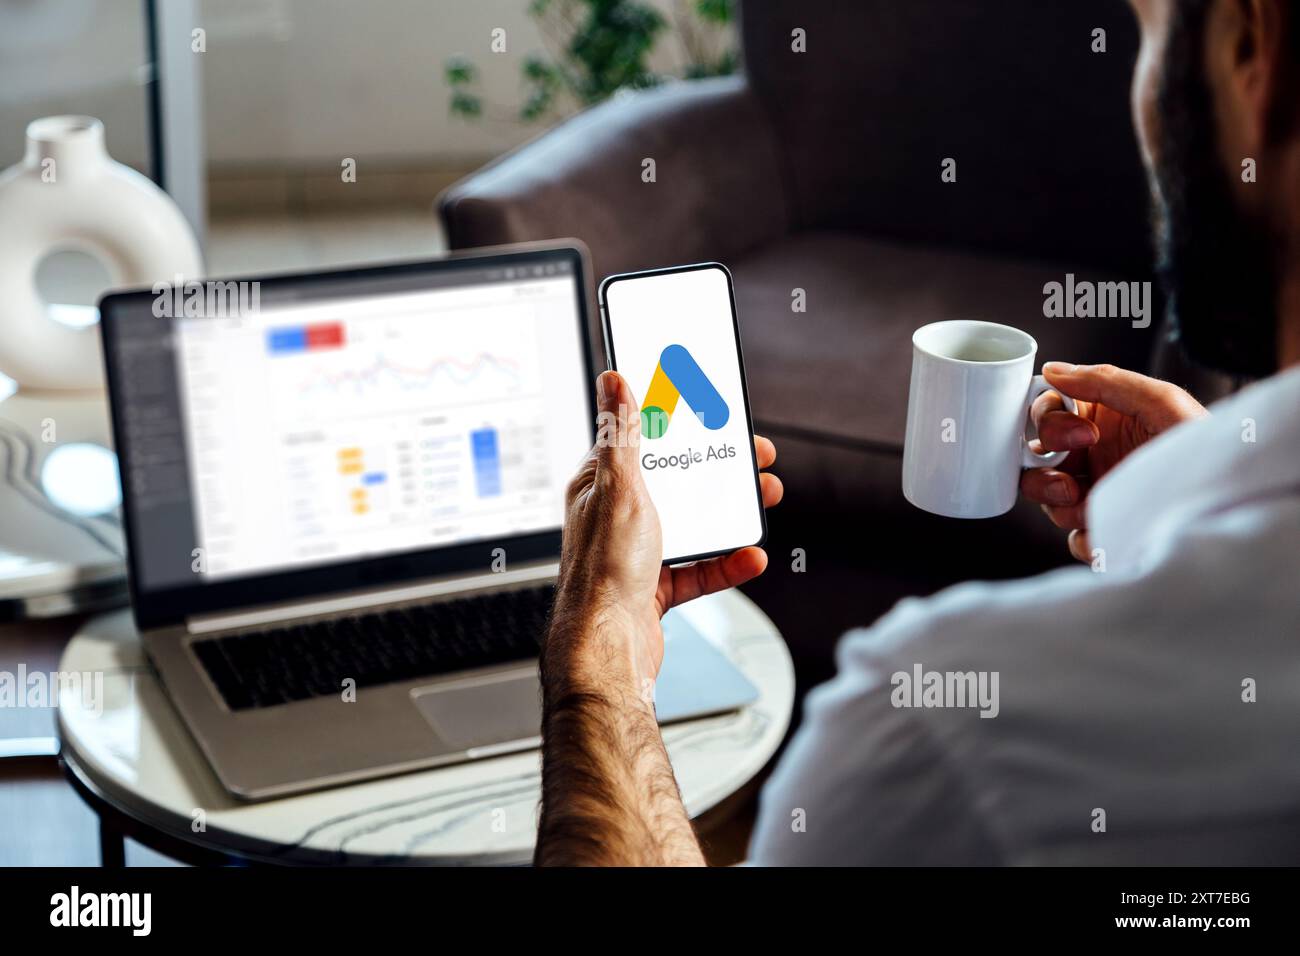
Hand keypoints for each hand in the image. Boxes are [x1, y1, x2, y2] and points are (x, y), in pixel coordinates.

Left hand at [548, 369, 782, 691]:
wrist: (609, 650)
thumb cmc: (602, 573)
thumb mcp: (619, 489)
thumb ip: (623, 435)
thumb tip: (613, 381)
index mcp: (601, 487)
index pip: (643, 442)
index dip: (680, 425)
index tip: (714, 415)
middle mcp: (618, 517)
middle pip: (677, 483)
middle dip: (719, 471)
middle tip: (754, 460)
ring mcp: (639, 553)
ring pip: (694, 524)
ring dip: (731, 514)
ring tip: (762, 500)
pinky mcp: (657, 586)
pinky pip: (701, 568)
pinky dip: (728, 562)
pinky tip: (750, 555)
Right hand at [1020, 362, 1206, 561]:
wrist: (1227, 500)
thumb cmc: (1203, 446)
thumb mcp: (1161, 401)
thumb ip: (1106, 380)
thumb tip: (1053, 371)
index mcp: (1100, 420)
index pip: (1047, 413)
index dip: (1049, 423)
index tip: (1082, 434)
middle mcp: (1093, 456)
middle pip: (1036, 460)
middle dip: (1044, 472)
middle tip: (1073, 482)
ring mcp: (1098, 494)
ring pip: (1048, 501)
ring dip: (1060, 506)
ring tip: (1092, 508)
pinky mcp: (1107, 530)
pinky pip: (1075, 540)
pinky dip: (1086, 540)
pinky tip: (1108, 532)